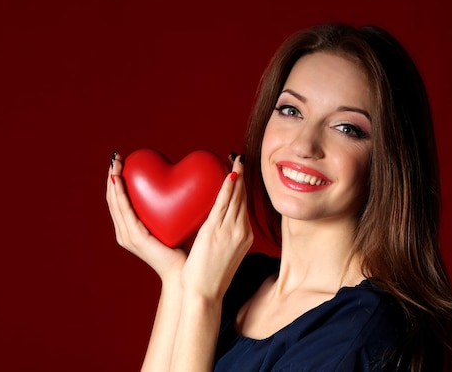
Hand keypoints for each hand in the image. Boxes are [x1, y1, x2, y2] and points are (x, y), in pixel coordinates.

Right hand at [106, 153, 186, 280]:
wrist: (184, 273)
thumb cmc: (182, 249)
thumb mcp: (172, 222)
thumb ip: (168, 206)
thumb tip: (178, 183)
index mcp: (131, 229)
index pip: (119, 201)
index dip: (117, 180)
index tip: (122, 161)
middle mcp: (125, 232)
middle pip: (112, 199)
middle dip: (112, 176)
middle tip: (117, 157)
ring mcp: (128, 235)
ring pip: (114, 203)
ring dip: (113, 181)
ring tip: (116, 164)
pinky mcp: (134, 237)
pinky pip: (124, 211)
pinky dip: (120, 194)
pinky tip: (118, 180)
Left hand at [180, 155, 253, 300]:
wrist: (205, 293)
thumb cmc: (210, 278)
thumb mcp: (224, 256)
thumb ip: (224, 239)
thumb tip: (217, 229)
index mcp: (244, 237)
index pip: (245, 206)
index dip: (243, 187)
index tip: (240, 172)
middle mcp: (241, 231)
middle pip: (244, 198)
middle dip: (242, 177)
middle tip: (239, 158)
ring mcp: (230, 231)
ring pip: (236, 198)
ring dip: (236, 177)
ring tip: (235, 160)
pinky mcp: (215, 232)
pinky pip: (223, 205)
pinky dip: (227, 189)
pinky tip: (229, 176)